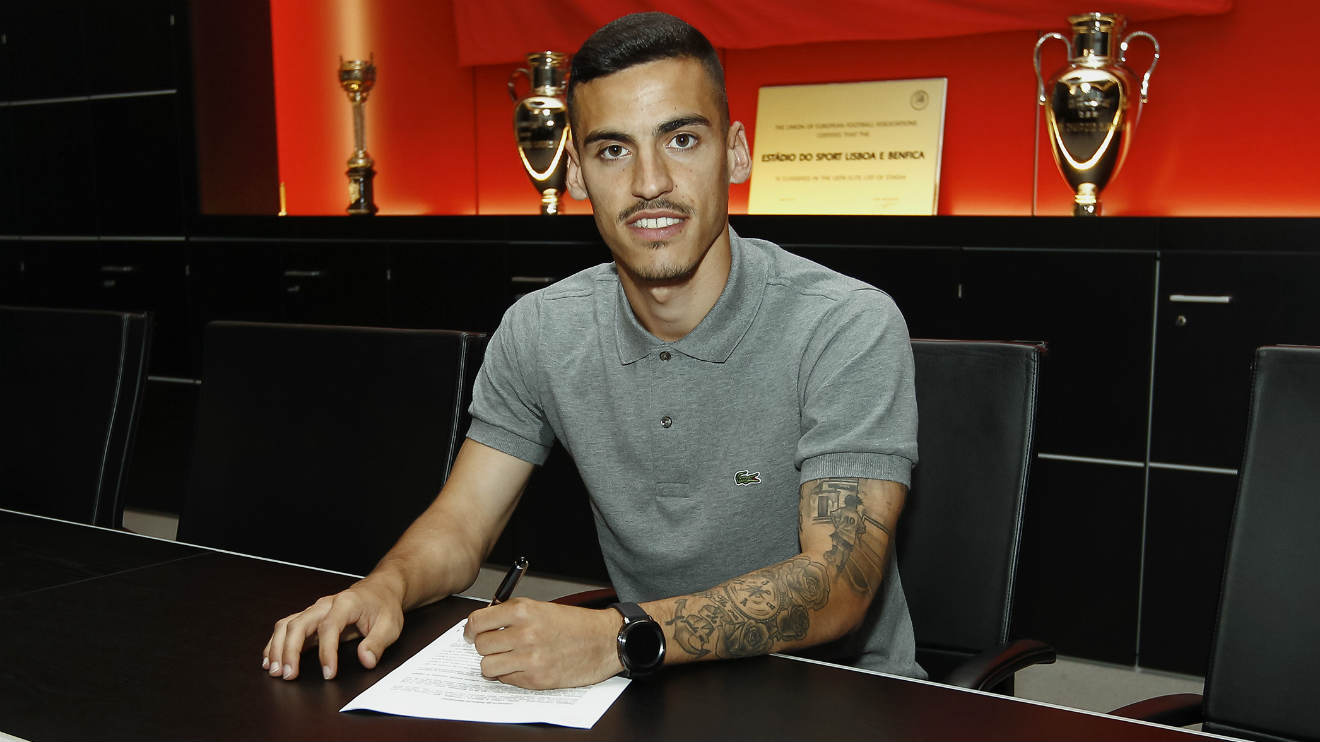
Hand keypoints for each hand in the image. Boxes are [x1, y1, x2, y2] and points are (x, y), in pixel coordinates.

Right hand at [262, 576, 404, 680]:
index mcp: (346, 603)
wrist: (381, 589)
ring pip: (288, 624)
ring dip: (278, 647)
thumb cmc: (384, 606)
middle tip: (288, 674)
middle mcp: (325, 604)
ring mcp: (315, 610)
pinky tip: (270, 659)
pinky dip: (276, 643)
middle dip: (290, 650)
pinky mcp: (310, 617)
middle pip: (299, 624)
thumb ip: (377, 643)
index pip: (330, 627)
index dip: (327, 652)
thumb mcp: (390, 625)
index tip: (328, 673)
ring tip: (274, 670)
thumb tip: (366, 660)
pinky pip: (287, 627)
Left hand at [463, 597, 623, 688]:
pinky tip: (524, 666)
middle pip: (480, 645)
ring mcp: (530, 659)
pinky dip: (511, 675)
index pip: (477, 621)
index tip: (471, 633)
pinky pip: (506, 680)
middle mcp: (524, 634)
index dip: (470, 629)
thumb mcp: (541, 607)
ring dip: (494, 664)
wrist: (604, 641)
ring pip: (487, 667)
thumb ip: (511, 614)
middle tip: (494, 645)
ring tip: (506, 659)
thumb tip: (482, 624)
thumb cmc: (576, 624)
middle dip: (485, 646)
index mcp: (523, 610)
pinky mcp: (536, 679)